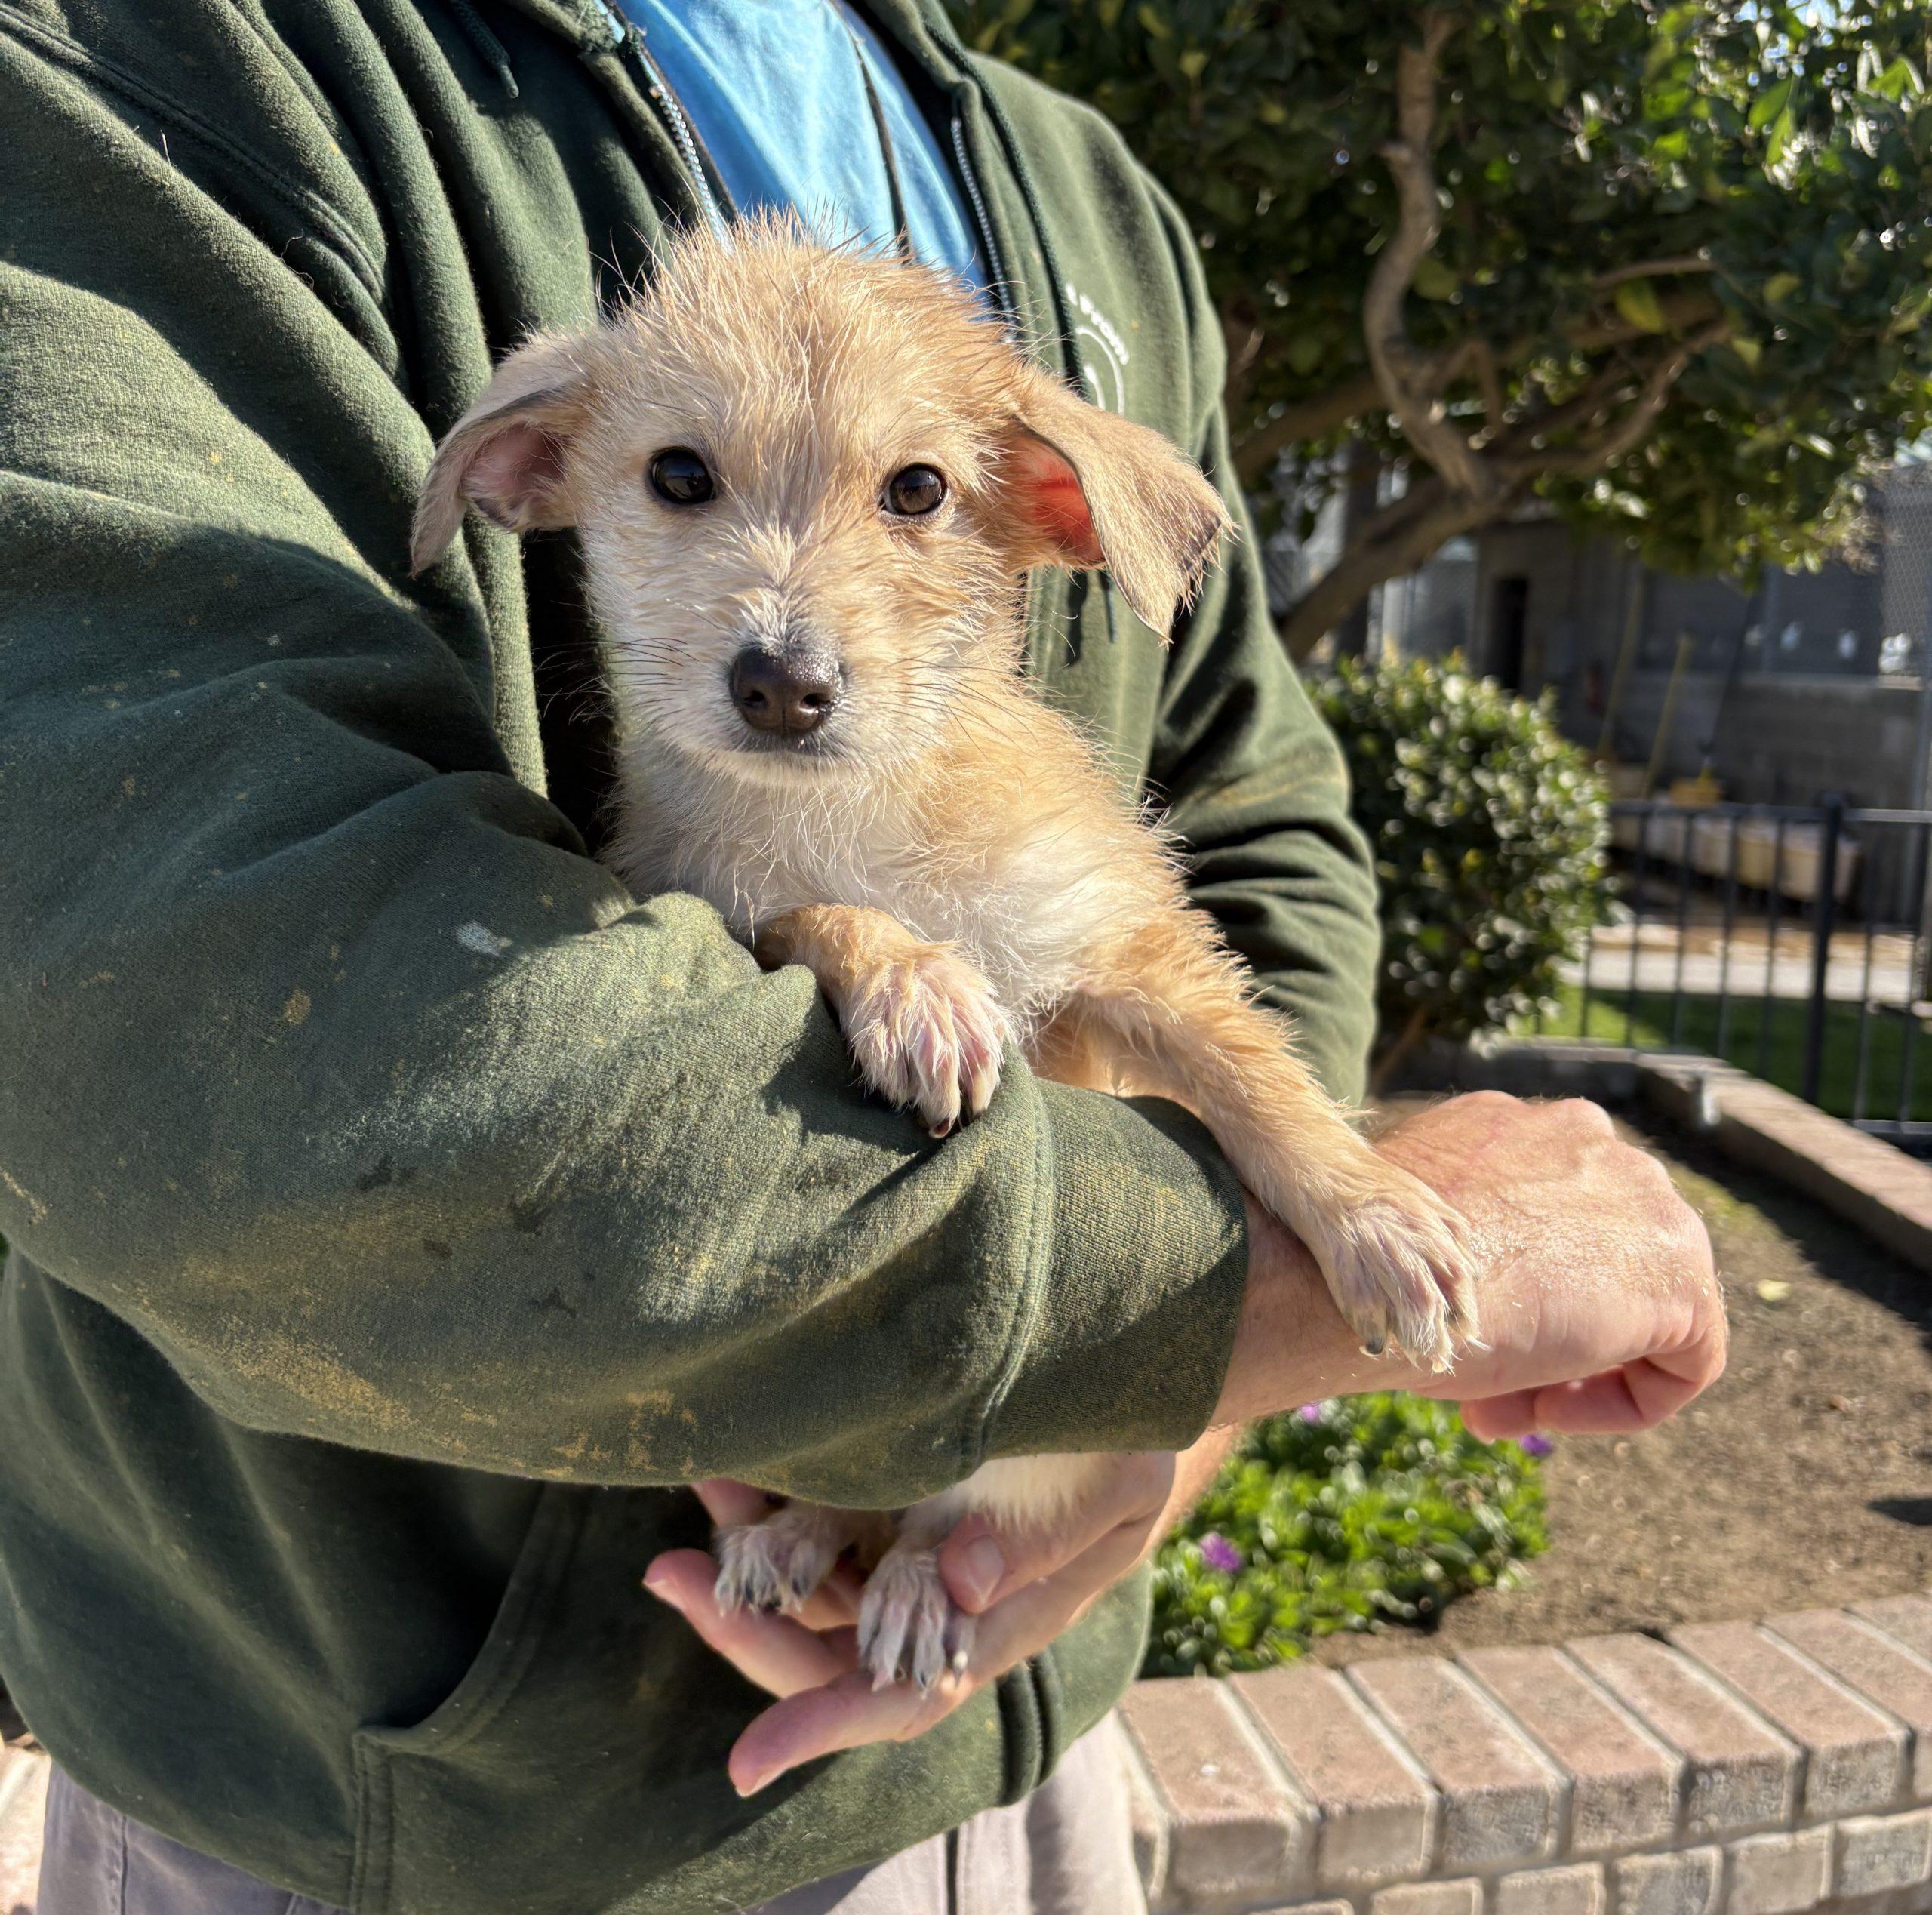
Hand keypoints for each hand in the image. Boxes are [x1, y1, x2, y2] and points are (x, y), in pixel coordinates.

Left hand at [642, 1436, 1233, 1795]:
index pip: (902, 1697)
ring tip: (701, 1483)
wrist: (1119, 1391)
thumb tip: (958, 1583)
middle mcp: (936, 1605)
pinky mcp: (885, 1500)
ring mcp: (905, 1552)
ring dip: (744, 1552)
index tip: (748, 1764)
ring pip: (809, 1584)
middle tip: (669, 1573)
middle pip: (828, 1650)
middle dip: (744, 1625)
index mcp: (994, 1624)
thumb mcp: (1111, 1484)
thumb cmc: (1126, 1445)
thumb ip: (1041, 1538)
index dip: (825, 1728)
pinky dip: (769, 1500)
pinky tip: (732, 1459)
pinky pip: (815, 1520)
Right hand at [1216, 1091, 1726, 1437]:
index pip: (1561, 1216)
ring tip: (1504, 1405)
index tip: (1465, 1334)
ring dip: (1578, 1369)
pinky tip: (1547, 1413)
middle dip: (1554, 1329)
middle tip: (1487, 1383)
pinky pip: (1685, 1357)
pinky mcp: (1680, 1277)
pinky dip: (1626, 1401)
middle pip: (1606, 1258)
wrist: (1386, 1285)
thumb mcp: (1422, 1231)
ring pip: (1645, 1307)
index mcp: (1536, 1125)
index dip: (1521, 1290)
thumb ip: (1468, 1234)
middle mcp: (1600, 1144)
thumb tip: (1479, 1287)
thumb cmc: (1375, 1265)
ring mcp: (1649, 1202)